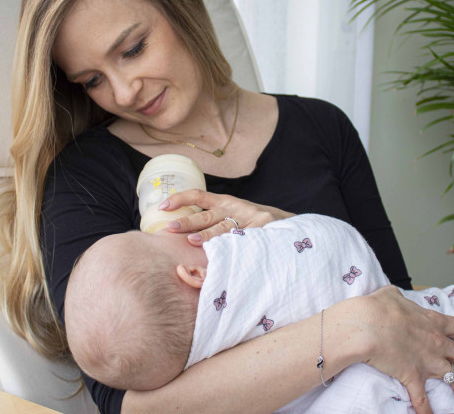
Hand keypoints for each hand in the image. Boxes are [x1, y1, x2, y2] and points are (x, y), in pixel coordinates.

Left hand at [158, 189, 293, 244]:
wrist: (290, 224)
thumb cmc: (255, 224)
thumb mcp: (235, 216)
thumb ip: (215, 222)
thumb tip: (185, 235)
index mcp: (226, 202)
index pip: (198, 195)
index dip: (179, 199)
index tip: (162, 207)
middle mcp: (235, 207)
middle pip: (207, 215)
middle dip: (187, 221)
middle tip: (170, 228)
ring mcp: (250, 218)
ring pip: (224, 229)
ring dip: (207, 236)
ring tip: (193, 241)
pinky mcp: (262, 229)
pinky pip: (243, 240)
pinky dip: (232, 248)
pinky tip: (222, 257)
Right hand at [336, 285, 453, 413]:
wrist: (366, 325)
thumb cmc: (377, 308)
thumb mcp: (391, 295)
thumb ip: (398, 297)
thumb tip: (393, 297)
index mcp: (433, 322)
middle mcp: (437, 343)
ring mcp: (428, 361)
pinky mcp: (414, 376)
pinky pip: (424, 399)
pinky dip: (427, 411)